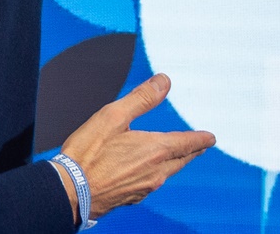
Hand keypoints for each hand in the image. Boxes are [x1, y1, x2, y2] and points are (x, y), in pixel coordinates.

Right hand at [57, 74, 214, 222]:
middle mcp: (155, 172)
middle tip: (200, 147)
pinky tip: (150, 173)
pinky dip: (158, 174)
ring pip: (168, 174)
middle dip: (192, 152)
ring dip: (176, 163)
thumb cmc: (87, 154)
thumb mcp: (114, 116)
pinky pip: (152, 184)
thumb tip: (164, 81)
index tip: (211, 138)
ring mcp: (144, 188)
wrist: (68, 192)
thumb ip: (142, 98)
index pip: (187, 143)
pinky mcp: (130, 198)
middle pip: (181, 161)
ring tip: (179, 158)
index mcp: (155, 150)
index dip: (200, 139)